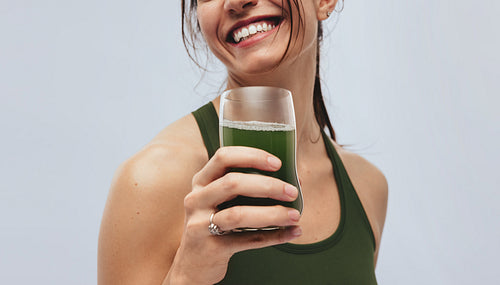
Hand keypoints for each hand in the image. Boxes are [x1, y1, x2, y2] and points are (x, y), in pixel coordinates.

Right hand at [165, 146, 301, 284]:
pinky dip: (274, 236)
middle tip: (292, 192)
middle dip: (268, 185)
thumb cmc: (214, 222)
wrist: (193, 263)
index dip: (252, 156)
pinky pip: (247, 240)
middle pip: (232, 183)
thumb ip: (245, 187)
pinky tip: (291, 232)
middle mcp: (197, 199)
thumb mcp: (218, 200)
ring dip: (272, 213)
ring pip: (239, 215)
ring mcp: (200, 224)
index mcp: (202, 181)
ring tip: (294, 215)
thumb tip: (290, 181)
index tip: (277, 163)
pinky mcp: (211, 248)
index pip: (224, 157)